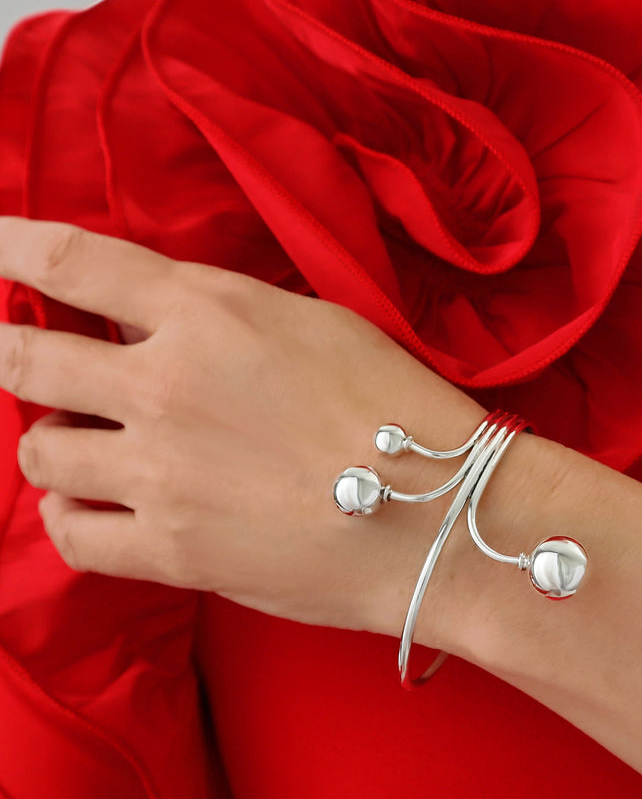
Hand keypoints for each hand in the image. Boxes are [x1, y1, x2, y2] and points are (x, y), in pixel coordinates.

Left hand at [0, 214, 498, 638]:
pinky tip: (97, 508)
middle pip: (24, 360)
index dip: (7, 247)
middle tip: (18, 361)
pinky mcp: (171, 551)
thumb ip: (224, 313)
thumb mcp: (318, 325)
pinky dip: (72, 516)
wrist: (441, 519)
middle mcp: (165, 385)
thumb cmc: (400, 414)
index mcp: (208, 313)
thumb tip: (151, 322)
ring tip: (94, 448)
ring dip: (57, 444)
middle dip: (9, 355)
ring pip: (41, 452)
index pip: (71, 262)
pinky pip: (71, 535)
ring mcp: (161, 474)